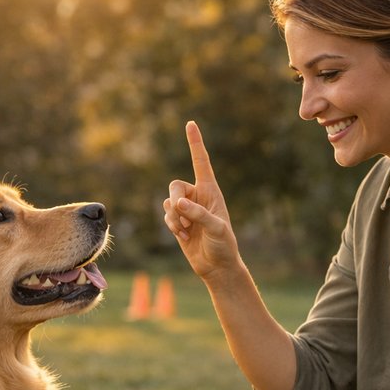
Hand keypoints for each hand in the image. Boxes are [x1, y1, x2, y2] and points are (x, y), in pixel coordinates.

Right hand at [162, 121, 240, 279]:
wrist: (216, 266)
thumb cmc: (223, 245)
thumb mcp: (216, 228)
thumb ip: (198, 214)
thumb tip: (178, 204)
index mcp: (211, 190)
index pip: (201, 162)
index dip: (195, 143)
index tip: (190, 123)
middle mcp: (197, 196)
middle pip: (175, 186)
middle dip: (175, 201)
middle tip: (182, 216)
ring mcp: (186, 209)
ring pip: (168, 202)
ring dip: (174, 218)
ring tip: (188, 231)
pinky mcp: (178, 221)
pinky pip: (166, 215)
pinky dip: (172, 226)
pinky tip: (184, 237)